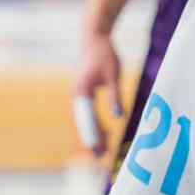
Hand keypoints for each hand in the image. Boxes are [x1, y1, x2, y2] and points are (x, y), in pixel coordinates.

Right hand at [71, 33, 122, 156]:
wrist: (93, 37)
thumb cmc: (105, 54)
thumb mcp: (114, 74)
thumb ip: (115, 95)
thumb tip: (118, 117)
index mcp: (82, 92)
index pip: (86, 120)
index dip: (92, 137)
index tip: (96, 151)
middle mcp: (76, 96)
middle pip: (83, 124)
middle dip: (92, 140)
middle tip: (102, 157)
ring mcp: (78, 95)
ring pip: (84, 120)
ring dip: (94, 134)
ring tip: (105, 150)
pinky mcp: (82, 93)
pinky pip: (87, 114)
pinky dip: (95, 124)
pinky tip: (106, 133)